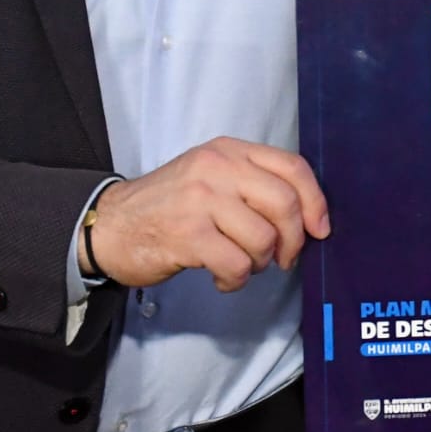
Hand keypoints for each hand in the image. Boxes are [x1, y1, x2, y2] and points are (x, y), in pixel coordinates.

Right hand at [86, 138, 329, 292]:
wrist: (110, 225)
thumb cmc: (168, 206)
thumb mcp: (211, 176)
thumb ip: (253, 184)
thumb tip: (306, 216)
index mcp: (229, 151)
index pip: (293, 167)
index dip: (315, 201)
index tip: (319, 229)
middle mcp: (217, 168)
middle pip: (284, 204)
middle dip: (292, 240)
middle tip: (282, 258)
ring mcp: (201, 199)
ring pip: (263, 238)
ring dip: (260, 263)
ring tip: (240, 264)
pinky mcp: (188, 234)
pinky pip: (237, 264)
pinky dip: (236, 280)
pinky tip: (222, 277)